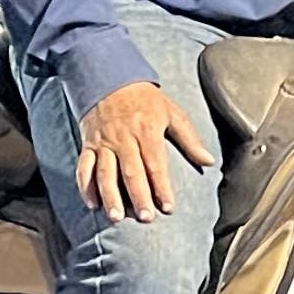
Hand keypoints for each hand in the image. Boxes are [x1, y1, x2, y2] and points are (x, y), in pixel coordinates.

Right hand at [77, 78, 212, 220]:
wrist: (109, 76)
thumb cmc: (144, 98)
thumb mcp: (171, 112)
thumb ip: (190, 139)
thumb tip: (209, 161)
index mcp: (147, 131)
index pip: (156, 163)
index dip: (162, 186)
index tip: (168, 207)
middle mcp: (124, 138)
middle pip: (132, 171)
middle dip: (138, 195)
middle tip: (145, 217)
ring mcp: (104, 142)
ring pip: (105, 172)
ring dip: (110, 195)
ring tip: (116, 217)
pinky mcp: (88, 144)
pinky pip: (84, 167)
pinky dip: (86, 186)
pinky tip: (92, 205)